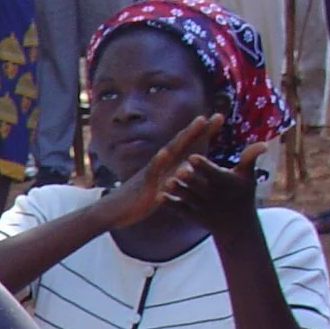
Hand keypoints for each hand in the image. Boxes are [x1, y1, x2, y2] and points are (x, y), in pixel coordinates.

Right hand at [97, 115, 219, 226]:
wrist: (110, 212)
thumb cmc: (134, 203)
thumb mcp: (158, 191)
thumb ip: (171, 182)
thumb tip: (185, 175)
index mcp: (166, 167)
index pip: (187, 148)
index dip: (203, 134)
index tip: (219, 118)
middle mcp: (160, 165)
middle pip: (183, 144)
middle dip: (200, 130)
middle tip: (220, 115)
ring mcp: (151, 173)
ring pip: (170, 151)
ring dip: (184, 137)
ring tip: (198, 123)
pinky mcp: (142, 186)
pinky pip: (150, 173)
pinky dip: (158, 162)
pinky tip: (164, 152)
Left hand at [161, 138, 265, 237]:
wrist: (236, 225)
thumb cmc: (242, 193)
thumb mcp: (248, 176)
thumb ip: (250, 159)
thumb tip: (265, 144)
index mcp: (225, 183)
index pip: (213, 173)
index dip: (203, 166)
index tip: (193, 156)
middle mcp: (213, 195)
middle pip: (198, 186)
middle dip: (189, 178)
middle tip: (178, 169)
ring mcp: (201, 206)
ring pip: (187, 197)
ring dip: (177, 190)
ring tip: (167, 181)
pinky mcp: (191, 215)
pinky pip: (179, 209)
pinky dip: (169, 204)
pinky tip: (159, 196)